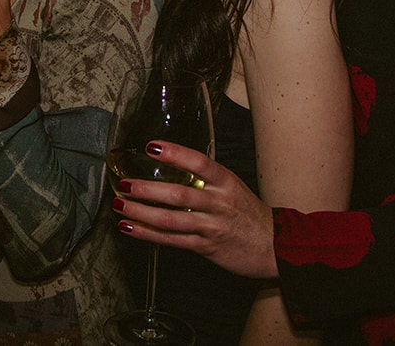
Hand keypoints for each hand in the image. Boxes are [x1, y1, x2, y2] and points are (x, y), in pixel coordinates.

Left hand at [111, 140, 278, 280]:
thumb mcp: (233, 188)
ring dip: (141, 213)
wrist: (274, 247)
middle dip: (148, 189)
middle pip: (179, 194)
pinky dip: (148, 234)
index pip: (199, 162)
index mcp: (226, 182)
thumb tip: (174, 165)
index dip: (175, 153)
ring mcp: (211, 226)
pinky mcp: (206, 246)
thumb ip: (207, 179)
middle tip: (125, 182)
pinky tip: (131, 228)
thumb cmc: (249, 214)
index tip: (151, 147)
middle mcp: (218, 202)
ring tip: (120, 205)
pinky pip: (172, 240)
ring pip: (170, 219)